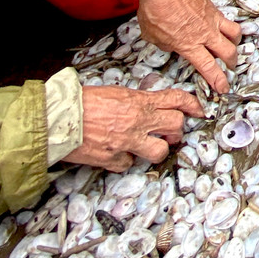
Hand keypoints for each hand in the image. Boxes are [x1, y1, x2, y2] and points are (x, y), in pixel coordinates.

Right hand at [65, 86, 203, 171]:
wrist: (59, 117)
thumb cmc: (83, 102)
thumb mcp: (116, 93)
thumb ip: (136, 101)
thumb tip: (147, 107)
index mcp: (140, 101)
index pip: (176, 99)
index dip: (192, 105)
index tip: (199, 110)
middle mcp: (139, 121)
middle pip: (176, 125)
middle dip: (176, 129)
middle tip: (171, 132)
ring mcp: (128, 142)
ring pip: (160, 151)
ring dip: (157, 150)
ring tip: (148, 146)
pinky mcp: (114, 159)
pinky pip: (129, 164)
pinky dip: (125, 161)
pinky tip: (118, 154)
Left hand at [136, 0, 241, 93]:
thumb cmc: (154, 9)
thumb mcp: (153, 36)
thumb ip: (166, 44)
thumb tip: (171, 44)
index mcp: (189, 45)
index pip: (209, 68)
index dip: (218, 80)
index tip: (223, 88)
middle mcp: (205, 34)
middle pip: (229, 53)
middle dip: (231, 64)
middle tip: (229, 68)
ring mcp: (211, 20)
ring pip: (235, 35)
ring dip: (235, 44)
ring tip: (230, 47)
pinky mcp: (213, 7)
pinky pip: (227, 20)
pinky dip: (227, 27)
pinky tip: (221, 27)